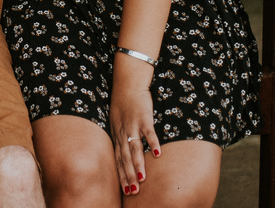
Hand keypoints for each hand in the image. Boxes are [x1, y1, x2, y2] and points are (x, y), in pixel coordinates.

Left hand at [109, 82, 159, 196]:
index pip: (117, 160)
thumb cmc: (123, 103)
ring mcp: (133, 125)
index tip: (125, 191)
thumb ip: (121, 137)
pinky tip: (158, 155)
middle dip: (128, 176)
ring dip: (138, 164)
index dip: (121, 176)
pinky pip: (149, 132)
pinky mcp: (143, 117)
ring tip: (142, 178)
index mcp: (117, 135)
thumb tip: (124, 154)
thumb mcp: (117, 122)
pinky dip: (153, 144)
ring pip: (134, 148)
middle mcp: (123, 133)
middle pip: (125, 158)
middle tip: (132, 191)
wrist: (127, 82)